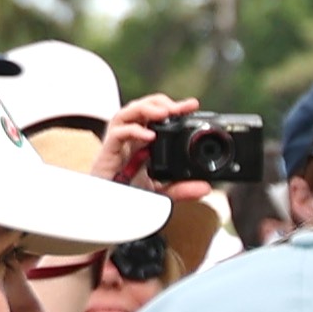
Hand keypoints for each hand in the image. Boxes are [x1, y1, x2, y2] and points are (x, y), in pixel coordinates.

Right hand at [95, 95, 212, 202]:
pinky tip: (149, 136)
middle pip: (142, 108)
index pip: (157, 117)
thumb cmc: (128, 195)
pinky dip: (133, 131)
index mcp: (142, 142)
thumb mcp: (162, 192)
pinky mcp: (108, 151)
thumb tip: (205, 188)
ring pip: (127, 113)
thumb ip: (182, 189)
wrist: (107, 209)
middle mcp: (130, 138)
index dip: (173, 108)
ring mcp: (118, 143)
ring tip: (165, 112)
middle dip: (161, 103)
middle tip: (180, 108)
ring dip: (146, 108)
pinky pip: (117, 134)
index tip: (192, 105)